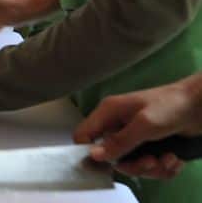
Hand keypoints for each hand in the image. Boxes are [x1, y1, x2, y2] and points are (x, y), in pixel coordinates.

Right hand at [74, 75, 201, 178]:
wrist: (200, 105)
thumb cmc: (170, 106)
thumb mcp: (144, 125)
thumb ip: (119, 142)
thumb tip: (94, 155)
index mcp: (108, 113)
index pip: (84, 135)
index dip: (90, 151)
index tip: (109, 163)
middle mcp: (118, 126)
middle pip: (111, 157)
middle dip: (133, 165)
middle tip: (150, 161)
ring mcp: (134, 137)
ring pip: (131, 164)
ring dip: (152, 168)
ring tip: (168, 159)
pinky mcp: (149, 146)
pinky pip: (148, 166)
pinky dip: (163, 167)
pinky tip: (173, 158)